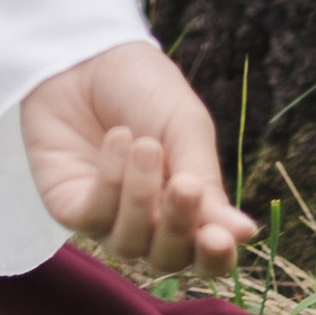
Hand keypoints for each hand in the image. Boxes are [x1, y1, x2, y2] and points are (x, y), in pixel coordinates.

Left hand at [20, 43, 255, 276]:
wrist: (87, 54)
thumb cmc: (144, 90)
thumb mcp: (186, 128)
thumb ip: (208, 182)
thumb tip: (246, 235)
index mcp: (188, 206)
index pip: (206, 256)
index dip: (215, 258)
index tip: (220, 238)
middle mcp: (149, 223)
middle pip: (169, 259)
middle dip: (179, 227)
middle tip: (184, 185)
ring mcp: (107, 219)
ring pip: (128, 245)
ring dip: (141, 198)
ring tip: (144, 144)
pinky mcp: (69, 207)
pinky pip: (92, 218)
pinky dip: (108, 183)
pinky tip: (117, 141)